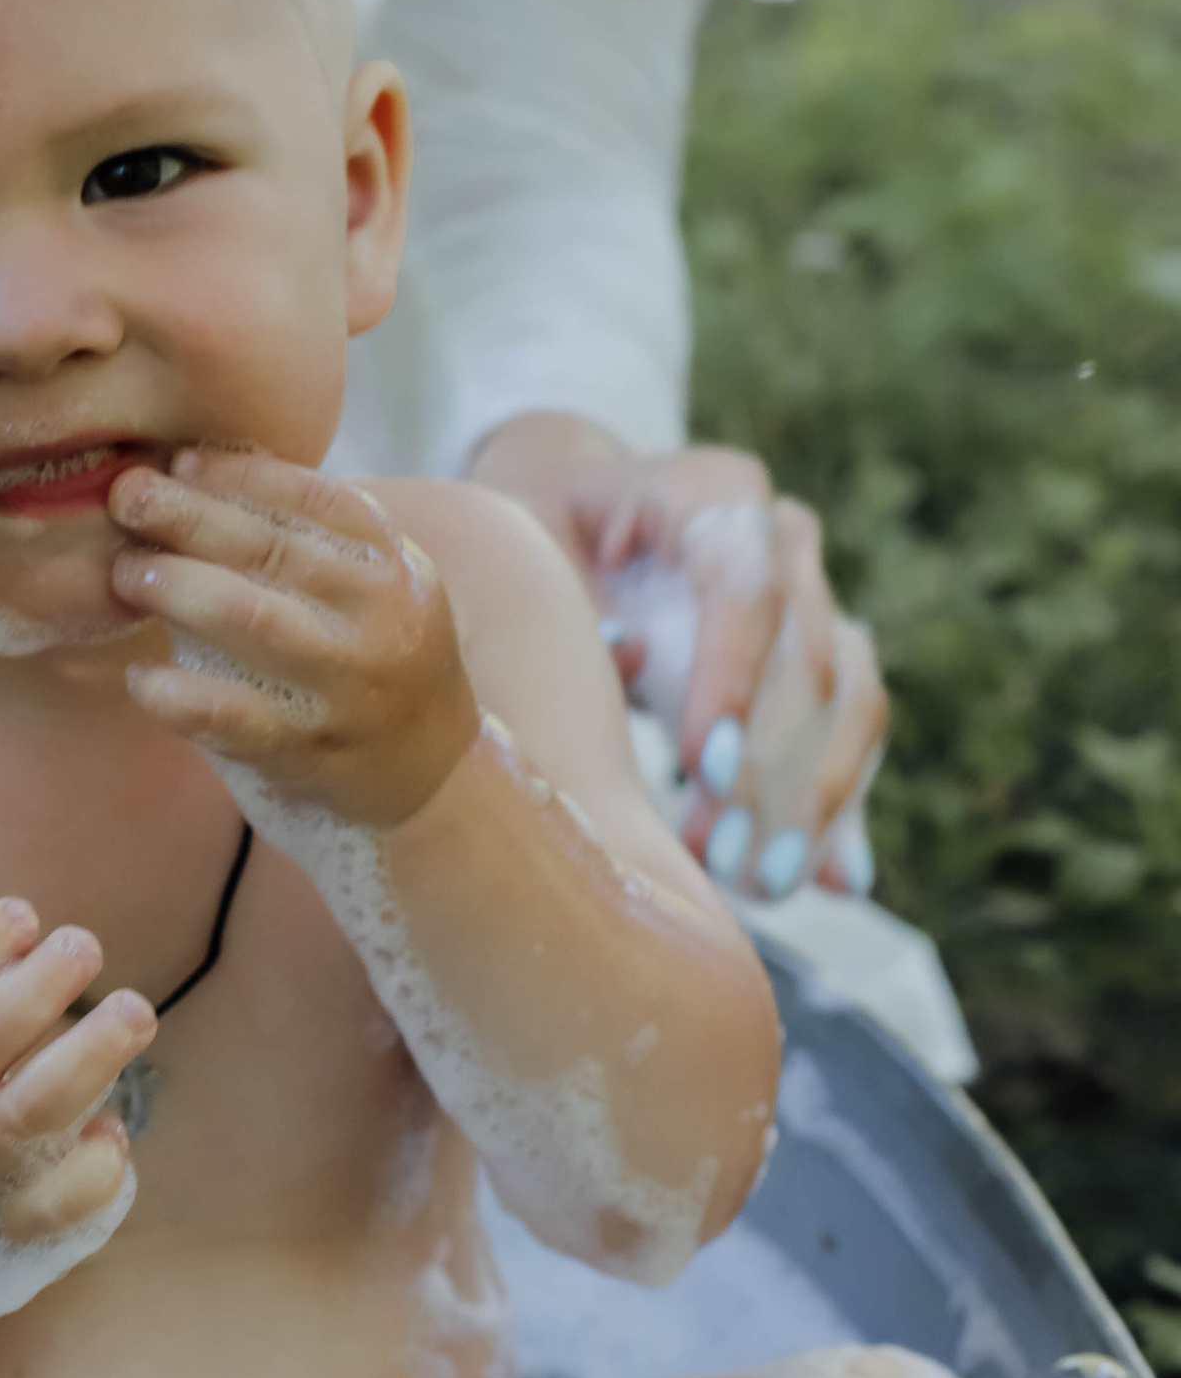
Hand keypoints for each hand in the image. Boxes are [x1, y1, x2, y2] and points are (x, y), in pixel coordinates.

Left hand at [105, 450, 481, 827]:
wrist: (432, 779)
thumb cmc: (380, 664)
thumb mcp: (380, 594)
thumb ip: (318, 545)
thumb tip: (206, 478)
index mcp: (394, 568)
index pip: (318, 500)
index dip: (244, 474)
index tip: (182, 460)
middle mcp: (378, 619)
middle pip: (272, 550)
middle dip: (190, 516)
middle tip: (128, 498)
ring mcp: (344, 686)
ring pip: (250, 619)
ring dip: (177, 588)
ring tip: (126, 573)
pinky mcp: (308, 749)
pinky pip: (230, 716)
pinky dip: (175, 695)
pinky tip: (141, 678)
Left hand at [556, 448, 886, 897]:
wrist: (578, 521)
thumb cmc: (538, 531)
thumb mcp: (527, 540)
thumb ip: (572, 595)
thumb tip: (629, 653)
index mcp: (715, 494)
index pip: (745, 588)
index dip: (733, 679)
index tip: (703, 765)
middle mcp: (785, 542)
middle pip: (806, 659)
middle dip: (768, 769)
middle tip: (720, 855)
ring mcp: (817, 600)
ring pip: (850, 703)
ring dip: (812, 803)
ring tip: (761, 883)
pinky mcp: (824, 663)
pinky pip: (849, 739)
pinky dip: (841, 811)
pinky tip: (834, 881)